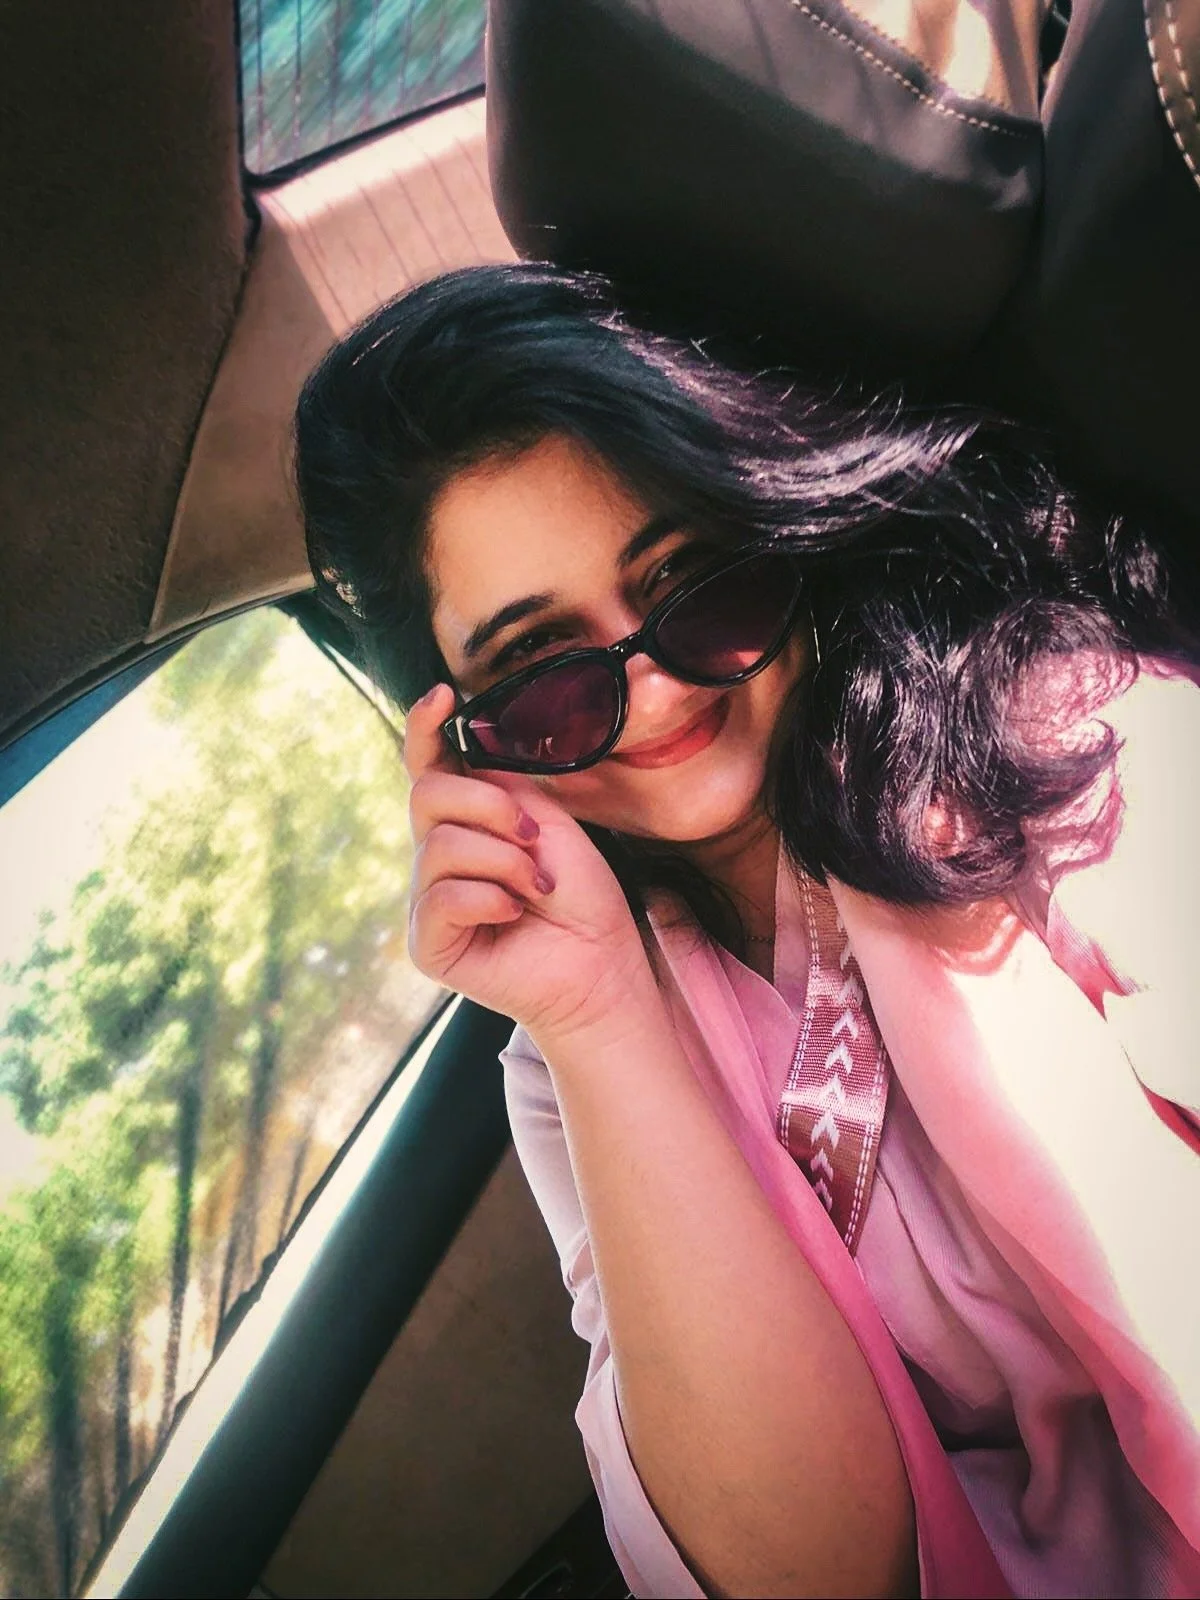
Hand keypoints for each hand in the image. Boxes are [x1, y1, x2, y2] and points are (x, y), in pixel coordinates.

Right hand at [405, 684, 659, 1043]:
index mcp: (464, 822)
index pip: (428, 766)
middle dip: (489, 806)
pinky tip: (515, 914)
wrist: (601, 964)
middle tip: (533, 838)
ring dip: (504, 862)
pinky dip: (489, 899)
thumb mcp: (547, 821)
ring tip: (536, 888)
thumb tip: (458, 759)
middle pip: (427, 795)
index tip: (443, 696)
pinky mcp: (429, 945)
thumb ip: (499, 788)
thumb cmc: (580, 896)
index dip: (425, 728)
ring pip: (439, 846)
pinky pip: (441, 899)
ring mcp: (427, 901)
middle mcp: (436, 857)